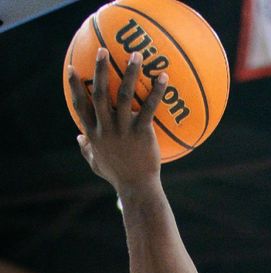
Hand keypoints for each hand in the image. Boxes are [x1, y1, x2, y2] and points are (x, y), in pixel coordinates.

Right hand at [67, 48, 167, 195]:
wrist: (137, 188)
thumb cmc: (119, 177)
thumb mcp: (97, 164)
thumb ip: (87, 150)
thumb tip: (79, 138)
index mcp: (93, 133)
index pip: (80, 105)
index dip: (74, 86)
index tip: (71, 68)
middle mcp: (105, 128)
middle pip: (98, 93)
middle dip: (98, 69)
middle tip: (102, 50)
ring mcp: (123, 129)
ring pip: (123, 95)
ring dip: (129, 73)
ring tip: (136, 55)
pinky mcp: (142, 133)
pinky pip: (149, 108)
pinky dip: (156, 91)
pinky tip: (164, 77)